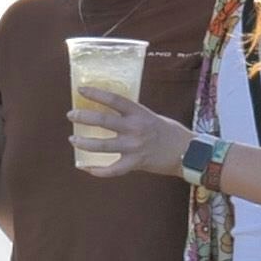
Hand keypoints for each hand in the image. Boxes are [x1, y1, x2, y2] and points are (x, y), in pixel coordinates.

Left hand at [71, 89, 193, 178]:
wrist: (188, 152)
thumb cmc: (168, 132)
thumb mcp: (150, 116)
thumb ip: (131, 115)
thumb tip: (108, 110)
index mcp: (140, 113)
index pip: (115, 99)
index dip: (96, 93)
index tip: (81, 89)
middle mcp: (136, 128)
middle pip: (104, 121)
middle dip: (84, 117)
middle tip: (71, 115)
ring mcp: (135, 147)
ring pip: (102, 146)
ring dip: (84, 143)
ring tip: (73, 140)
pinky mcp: (136, 163)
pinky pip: (112, 170)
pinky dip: (97, 170)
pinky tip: (86, 168)